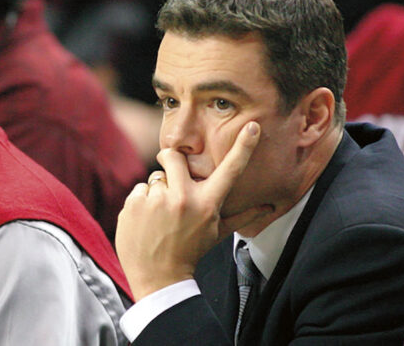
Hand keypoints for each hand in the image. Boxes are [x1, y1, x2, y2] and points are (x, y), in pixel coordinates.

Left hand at [116, 122, 271, 299]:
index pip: (229, 171)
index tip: (252, 126)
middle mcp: (183, 198)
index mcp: (207, 204)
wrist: (158, 277)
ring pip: (155, 178)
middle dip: (169, 158)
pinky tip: (146, 221)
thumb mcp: (217, 234)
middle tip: (169, 169)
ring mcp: (157, 200)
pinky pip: (139, 190)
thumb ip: (241, 216)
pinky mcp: (135, 204)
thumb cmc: (190, 252)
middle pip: (173, 157)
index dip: (243, 147)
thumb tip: (268, 207)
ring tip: (159, 216)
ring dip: (156, 192)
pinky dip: (141, 202)